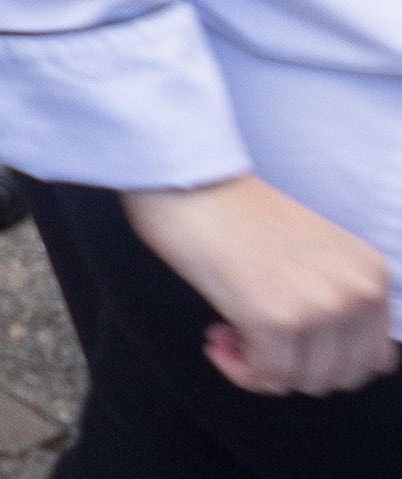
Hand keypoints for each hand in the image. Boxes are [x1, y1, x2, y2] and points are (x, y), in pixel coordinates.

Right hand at [125, 178, 395, 395]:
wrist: (187, 180)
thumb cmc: (234, 211)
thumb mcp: (315, 253)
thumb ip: (334, 295)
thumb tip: (320, 357)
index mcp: (370, 273)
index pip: (373, 358)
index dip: (325, 362)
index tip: (290, 346)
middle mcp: (357, 291)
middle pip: (341, 377)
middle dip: (293, 370)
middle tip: (253, 341)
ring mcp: (319, 306)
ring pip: (303, 381)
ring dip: (261, 369)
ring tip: (230, 334)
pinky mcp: (275, 318)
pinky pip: (265, 375)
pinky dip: (238, 369)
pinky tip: (218, 338)